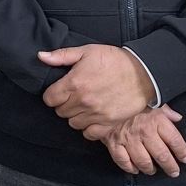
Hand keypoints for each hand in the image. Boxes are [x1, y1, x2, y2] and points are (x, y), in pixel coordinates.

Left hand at [39, 44, 155, 129]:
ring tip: (84, 106)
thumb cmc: (114, 60)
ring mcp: (96, 114)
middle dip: (64, 104)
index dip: (52, 95)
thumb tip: (41, 56)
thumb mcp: (86, 51)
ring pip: (73, 123)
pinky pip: (89, 134)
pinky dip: (88, 128)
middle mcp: (83, 101)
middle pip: (60, 112)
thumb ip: (61, 56)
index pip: (49, 99)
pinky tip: (92, 117)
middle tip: (74, 96)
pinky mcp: (109, 123)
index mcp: (74, 83)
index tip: (60, 91)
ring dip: (75, 116)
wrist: (144, 72)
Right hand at [91, 105, 185, 176]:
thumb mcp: (151, 100)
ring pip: (143, 161)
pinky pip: (123, 160)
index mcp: (156, 120)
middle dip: (170, 166)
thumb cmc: (130, 98)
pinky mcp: (114, 143)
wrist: (104, 97)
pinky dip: (129, 167)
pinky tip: (134, 169)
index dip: (182, 152)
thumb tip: (178, 117)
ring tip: (153, 171)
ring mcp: (129, 139)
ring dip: (150, 169)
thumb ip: (165, 110)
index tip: (185, 158)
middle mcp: (145, 132)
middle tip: (174, 172)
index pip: (175, 140)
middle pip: (162, 155)